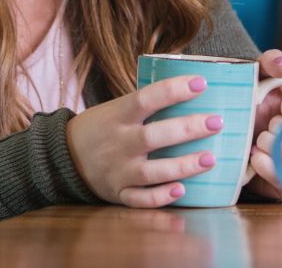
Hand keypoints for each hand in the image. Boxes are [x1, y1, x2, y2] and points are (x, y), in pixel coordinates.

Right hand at [66, 75, 223, 207]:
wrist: (64, 156)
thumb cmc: (102, 126)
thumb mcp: (115, 108)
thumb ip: (146, 105)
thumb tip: (191, 90)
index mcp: (117, 115)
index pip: (146, 98)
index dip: (173, 90)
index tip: (201, 83)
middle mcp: (118, 142)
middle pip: (154, 136)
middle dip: (187, 129)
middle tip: (217, 122)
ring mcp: (117, 170)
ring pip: (152, 171)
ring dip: (183, 166)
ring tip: (211, 158)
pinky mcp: (118, 193)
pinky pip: (141, 199)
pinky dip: (160, 196)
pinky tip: (183, 190)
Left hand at [248, 50, 281, 199]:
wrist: (244, 135)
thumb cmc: (260, 102)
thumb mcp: (261, 76)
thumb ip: (271, 62)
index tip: (281, 106)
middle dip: (280, 127)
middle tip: (271, 124)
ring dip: (270, 145)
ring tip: (260, 139)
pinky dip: (265, 166)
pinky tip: (256, 156)